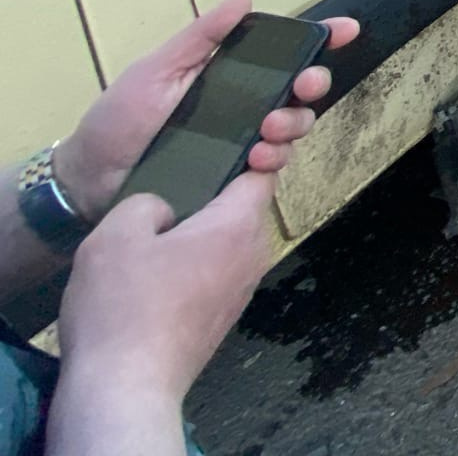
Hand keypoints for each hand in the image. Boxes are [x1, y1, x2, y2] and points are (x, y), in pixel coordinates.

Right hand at [49, 172, 279, 439]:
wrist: (126, 388)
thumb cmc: (124, 306)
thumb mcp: (117, 233)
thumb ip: (147, 202)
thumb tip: (164, 211)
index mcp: (239, 226)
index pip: (261, 173)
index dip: (247, 153)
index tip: (218, 147)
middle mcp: (254, 255)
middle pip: (244, 208)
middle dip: (211, 198)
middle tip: (170, 193)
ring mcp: (242, 290)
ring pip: (227, 243)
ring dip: (198, 236)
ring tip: (155, 238)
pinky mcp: (223, 318)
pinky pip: (215, 273)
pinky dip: (193, 267)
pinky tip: (156, 278)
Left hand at [54, 0, 358, 221]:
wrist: (89, 182)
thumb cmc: (118, 120)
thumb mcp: (156, 71)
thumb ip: (199, 38)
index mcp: (228, 73)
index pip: (281, 52)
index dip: (319, 39)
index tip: (344, 30)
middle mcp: (243, 105)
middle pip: (299, 89)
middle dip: (314, 83)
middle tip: (306, 86)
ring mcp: (242, 141)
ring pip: (294, 127)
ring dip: (294, 122)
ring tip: (269, 129)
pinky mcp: (235, 176)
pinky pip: (273, 166)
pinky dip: (275, 158)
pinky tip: (258, 158)